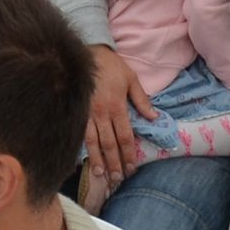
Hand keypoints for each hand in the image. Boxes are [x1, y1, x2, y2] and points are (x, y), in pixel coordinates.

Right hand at [84, 46, 158, 188]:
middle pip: (109, 144)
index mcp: (117, 106)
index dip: (128, 154)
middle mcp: (101, 113)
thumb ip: (142, 100)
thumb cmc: (110, 65)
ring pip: (92, 142)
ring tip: (101, 175)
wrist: (86, 51)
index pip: (124, 136)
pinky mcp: (75, 111)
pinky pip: (78, 133)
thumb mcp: (131, 78)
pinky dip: (81, 148)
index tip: (132, 168)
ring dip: (97, 160)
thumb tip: (154, 118)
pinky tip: (82, 159)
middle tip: (118, 178)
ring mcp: (86, 113)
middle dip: (114, 163)